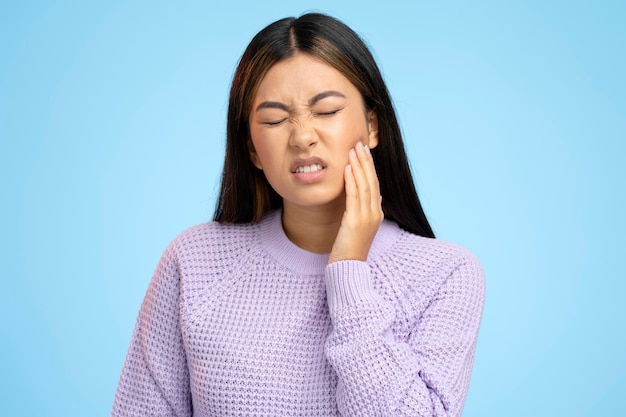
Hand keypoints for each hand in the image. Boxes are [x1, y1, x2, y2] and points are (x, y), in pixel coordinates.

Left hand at [328, 141, 383, 263]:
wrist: (349, 267)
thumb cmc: (350, 249)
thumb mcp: (360, 227)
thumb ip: (365, 211)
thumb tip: (373, 196)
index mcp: (377, 213)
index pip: (375, 184)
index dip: (369, 167)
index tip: (363, 152)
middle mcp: (375, 213)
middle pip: (372, 181)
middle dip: (365, 161)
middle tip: (359, 144)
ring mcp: (367, 217)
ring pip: (364, 185)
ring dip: (358, 166)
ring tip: (353, 150)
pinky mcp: (356, 221)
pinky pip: (354, 196)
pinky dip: (351, 180)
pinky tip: (346, 168)